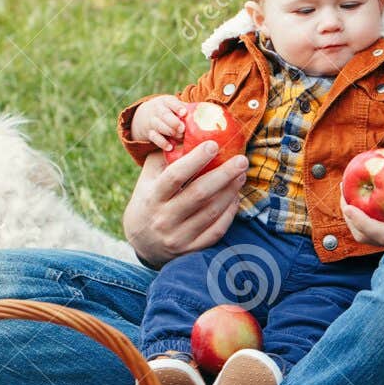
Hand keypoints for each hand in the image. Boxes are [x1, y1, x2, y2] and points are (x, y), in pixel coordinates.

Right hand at [122, 142, 247, 266]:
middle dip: (224, 175)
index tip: (214, 144)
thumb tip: (185, 134)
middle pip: (199, 194)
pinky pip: (217, 230)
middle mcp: (164, 218)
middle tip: (241, 160)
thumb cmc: (148, 202)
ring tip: (241, 174)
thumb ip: (163, 159)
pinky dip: (229, 213)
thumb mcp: (147, 180)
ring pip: (211, 212)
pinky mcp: (191, 250)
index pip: (175, 176)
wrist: (142, 244)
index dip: (195, 159)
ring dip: (230, 191)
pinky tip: (235, 197)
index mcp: (152, 197)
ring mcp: (178, 237)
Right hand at [132, 95, 187, 151]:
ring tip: (180, 138)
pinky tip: (170, 147)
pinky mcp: (149, 133)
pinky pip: (155, 138)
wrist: (146, 116)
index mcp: (167, 101)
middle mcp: (158, 110)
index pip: (171, 102)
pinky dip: (163, 143)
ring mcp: (152, 121)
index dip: (177, 107)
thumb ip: (188, 110)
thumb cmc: (169, 111)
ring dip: (170, 132)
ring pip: (159, 125)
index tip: (184, 113)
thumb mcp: (175, 106)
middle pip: (164, 115)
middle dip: (174, 122)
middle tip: (182, 129)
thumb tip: (209, 115)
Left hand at [339, 165, 383, 246]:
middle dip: (352, 218)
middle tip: (343, 189)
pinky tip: (368, 186)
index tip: (348, 204)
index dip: (361, 223)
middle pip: (372, 237)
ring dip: (358, 213)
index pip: (383, 234)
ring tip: (349, 187)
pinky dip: (371, 208)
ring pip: (375, 231)